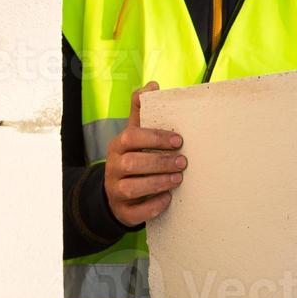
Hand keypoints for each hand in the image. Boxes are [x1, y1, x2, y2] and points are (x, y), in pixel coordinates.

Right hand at [103, 81, 186, 225]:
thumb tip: (153, 85)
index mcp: (118, 146)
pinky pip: (135, 212)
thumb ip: (142, 111)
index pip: (131, 137)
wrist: (117, 193)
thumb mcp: (134, 134)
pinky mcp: (122, 211)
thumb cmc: (133, 158)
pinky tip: (168, 200)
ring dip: (158, 183)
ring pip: (132, 188)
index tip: (178, 141)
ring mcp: (115, 191)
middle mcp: (113, 167)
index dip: (154, 138)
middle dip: (160, 162)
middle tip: (183, 162)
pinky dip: (152, 206)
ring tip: (178, 179)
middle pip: (132, 163)